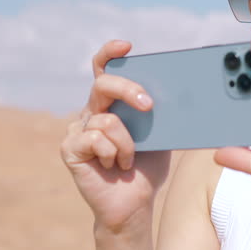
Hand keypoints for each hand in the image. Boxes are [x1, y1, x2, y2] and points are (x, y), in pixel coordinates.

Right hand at [60, 40, 171, 232]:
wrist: (134, 204)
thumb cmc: (146, 168)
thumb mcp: (160, 134)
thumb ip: (160, 113)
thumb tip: (180, 92)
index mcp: (111, 104)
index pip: (105, 70)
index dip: (110, 54)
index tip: (126, 46)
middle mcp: (91, 112)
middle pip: (103, 85)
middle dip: (129, 90)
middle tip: (149, 106)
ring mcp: (78, 130)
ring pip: (106, 119)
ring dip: (127, 144)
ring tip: (127, 161)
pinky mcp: (70, 148)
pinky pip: (95, 138)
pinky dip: (112, 154)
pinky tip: (112, 166)